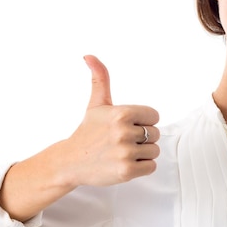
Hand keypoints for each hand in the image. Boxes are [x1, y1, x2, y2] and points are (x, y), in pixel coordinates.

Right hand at [64, 55, 160, 186]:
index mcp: (121, 113)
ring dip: (142, 153)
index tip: (127, 126)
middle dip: (142, 138)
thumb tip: (89, 55)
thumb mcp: (96, 104)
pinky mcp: (126, 171)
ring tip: (122, 152)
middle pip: (156, 134)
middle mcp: (124, 132)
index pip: (154, 116)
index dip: (144, 121)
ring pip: (154, 150)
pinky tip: (124, 163)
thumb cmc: (88, 131)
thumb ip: (100, 78)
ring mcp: (125, 153)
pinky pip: (151, 166)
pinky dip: (142, 167)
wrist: (70, 162)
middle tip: (121, 141)